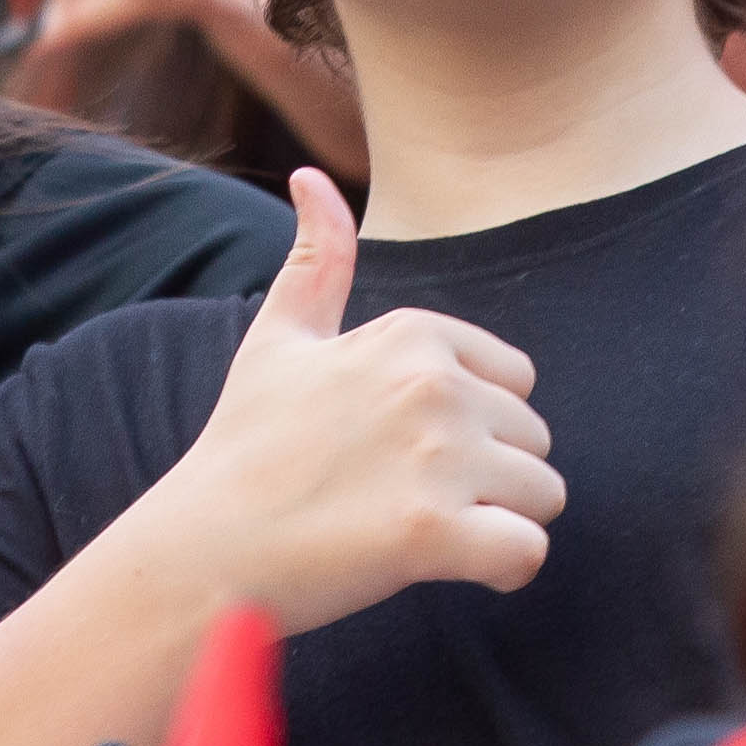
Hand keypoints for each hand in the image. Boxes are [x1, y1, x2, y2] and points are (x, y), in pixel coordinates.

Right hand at [133, 168, 557, 631]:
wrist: (201, 552)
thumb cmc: (244, 450)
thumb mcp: (278, 340)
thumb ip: (317, 261)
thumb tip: (310, 176)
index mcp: (413, 334)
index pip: (516, 382)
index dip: (472, 427)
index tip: (401, 452)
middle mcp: (435, 384)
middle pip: (535, 440)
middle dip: (489, 478)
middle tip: (401, 499)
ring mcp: (438, 457)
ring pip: (544, 494)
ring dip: (498, 523)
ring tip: (418, 533)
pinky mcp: (436, 532)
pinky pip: (529, 552)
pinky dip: (503, 569)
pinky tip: (450, 567)